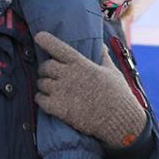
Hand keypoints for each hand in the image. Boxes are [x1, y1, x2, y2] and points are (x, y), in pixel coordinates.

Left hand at [33, 32, 146, 149]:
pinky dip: (41, 99)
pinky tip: (48, 101)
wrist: (120, 121)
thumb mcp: (112, 71)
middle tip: (51, 75)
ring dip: (44, 86)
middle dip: (46, 70)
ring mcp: (62, 91)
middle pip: (45, 66)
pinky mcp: (59, 108)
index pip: (57, 47)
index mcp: (81, 64)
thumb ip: (103, 57)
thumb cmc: (118, 95)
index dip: (46, 40)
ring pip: (41, 83)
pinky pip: (40, 100)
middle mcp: (68, 75)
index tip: (39, 37)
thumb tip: (102, 45)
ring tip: (52, 89)